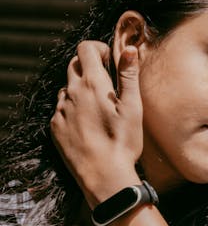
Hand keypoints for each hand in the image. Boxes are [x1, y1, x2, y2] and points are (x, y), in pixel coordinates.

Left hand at [50, 40, 142, 206]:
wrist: (104, 177)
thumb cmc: (122, 143)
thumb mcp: (132, 108)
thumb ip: (129, 76)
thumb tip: (128, 49)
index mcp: (93, 84)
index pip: (86, 49)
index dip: (98, 49)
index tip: (108, 60)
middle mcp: (72, 93)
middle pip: (74, 65)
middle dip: (89, 67)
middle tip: (106, 84)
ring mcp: (61, 110)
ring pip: (67, 88)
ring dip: (80, 90)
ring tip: (98, 109)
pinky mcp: (56, 127)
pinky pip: (62, 109)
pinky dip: (73, 110)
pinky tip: (88, 126)